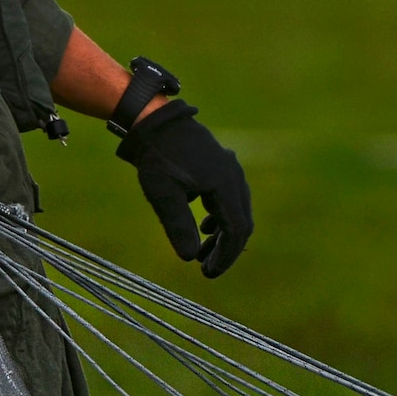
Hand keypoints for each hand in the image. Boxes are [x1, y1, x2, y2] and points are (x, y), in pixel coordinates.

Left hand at [115, 103, 252, 277]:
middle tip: (205, 269)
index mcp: (225, 184)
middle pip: (241, 223)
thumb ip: (179, 226)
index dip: (225, 256)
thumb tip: (189, 258)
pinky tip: (206, 227)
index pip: (236, 230)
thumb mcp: (163, 195)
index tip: (208, 273)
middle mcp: (234, 177)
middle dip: (226, 250)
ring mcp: (230, 170)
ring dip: (223, 235)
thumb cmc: (157, 157)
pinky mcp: (222, 167)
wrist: (154, 122)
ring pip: (236, 211)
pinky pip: (230, 200)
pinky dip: (221, 218)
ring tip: (201, 253)